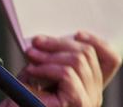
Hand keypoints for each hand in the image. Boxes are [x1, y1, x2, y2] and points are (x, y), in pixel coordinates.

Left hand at [0, 32, 120, 106]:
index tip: (77, 34)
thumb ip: (51, 57)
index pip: (110, 60)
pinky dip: (46, 68)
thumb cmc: (24, 96)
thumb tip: (46, 39)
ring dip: (48, 55)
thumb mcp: (40, 70)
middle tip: (35, 43)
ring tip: (31, 56)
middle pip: (87, 54)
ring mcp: (88, 100)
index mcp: (89, 84)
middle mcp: (94, 93)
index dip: (98, 42)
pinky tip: (32, 70)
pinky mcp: (78, 103)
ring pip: (77, 61)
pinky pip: (66, 74)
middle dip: (58, 43)